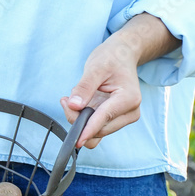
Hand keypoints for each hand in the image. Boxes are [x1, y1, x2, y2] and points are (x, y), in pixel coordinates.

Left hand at [62, 13, 180, 148]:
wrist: (121, 55)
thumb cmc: (111, 58)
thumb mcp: (96, 68)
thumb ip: (84, 87)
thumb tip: (74, 106)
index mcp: (129, 99)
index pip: (105, 118)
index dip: (88, 130)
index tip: (76, 140)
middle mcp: (130, 112)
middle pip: (99, 129)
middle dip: (78, 119)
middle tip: (65, 100)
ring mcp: (122, 117)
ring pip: (96, 132)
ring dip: (80, 120)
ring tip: (72, 99)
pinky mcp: (114, 119)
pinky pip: (95, 129)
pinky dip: (83, 122)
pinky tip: (77, 105)